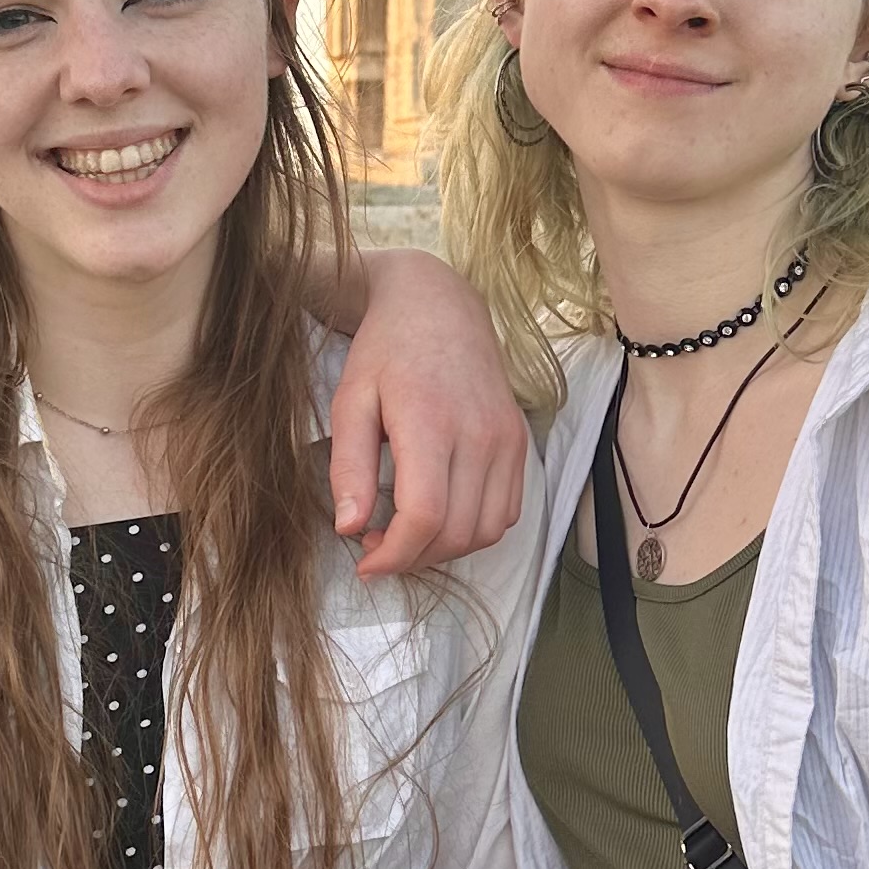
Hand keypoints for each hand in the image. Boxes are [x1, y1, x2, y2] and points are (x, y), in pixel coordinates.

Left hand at [329, 254, 528, 580]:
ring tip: (408, 537)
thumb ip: (348, 467)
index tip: (365, 563)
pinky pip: (508, 511)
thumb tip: (349, 527)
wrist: (437, 306)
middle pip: (456, 533)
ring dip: (446, 550)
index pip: (424, 516)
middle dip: (414, 558)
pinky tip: (441, 518)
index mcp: (430, 422)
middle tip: (378, 549)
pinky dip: (476, 530)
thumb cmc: (386, 352)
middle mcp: (479, 434)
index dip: (393, 555)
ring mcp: (506, 439)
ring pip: (487, 531)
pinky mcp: (519, 442)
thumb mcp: (350, 402)